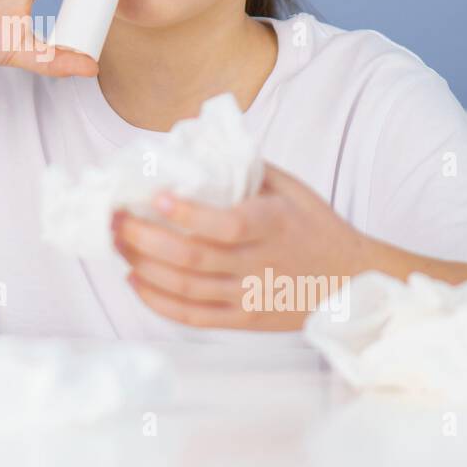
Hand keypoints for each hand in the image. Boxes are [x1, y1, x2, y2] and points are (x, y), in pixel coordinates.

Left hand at [112, 163, 374, 330]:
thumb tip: (194, 146)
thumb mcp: (291, 188)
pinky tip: (135, 280)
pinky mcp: (243, 321)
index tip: (156, 196)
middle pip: (194, 258)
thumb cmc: (314, 226)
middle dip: (145, 239)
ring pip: (186, 288)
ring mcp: (250, 296)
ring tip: (118, 244)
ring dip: (143, 266)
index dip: (187, 214)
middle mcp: (259, 264)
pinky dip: (158, 302)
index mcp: (273, 225)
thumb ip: (246, 168)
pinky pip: (193, 317)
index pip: (226, 225)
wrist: (350, 280)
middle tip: (116, 219)